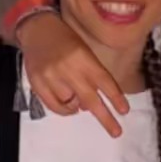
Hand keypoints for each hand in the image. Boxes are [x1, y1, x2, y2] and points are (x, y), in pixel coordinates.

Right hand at [17, 12, 128, 135]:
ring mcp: (51, 77)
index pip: (104, 81)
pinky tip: (69, 106)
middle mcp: (68, 69)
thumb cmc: (66, 40)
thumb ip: (91, 74)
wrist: (36, 30)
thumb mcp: (84, 50)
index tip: (124, 111)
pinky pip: (54, 106)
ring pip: (71, 105)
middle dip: (105, 118)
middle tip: (116, 132)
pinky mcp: (37, 84)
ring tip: (79, 99)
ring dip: (79, 107)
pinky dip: (64, 110)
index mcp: (83, 57)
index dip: (115, 97)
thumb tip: (92, 105)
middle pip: (90, 99)